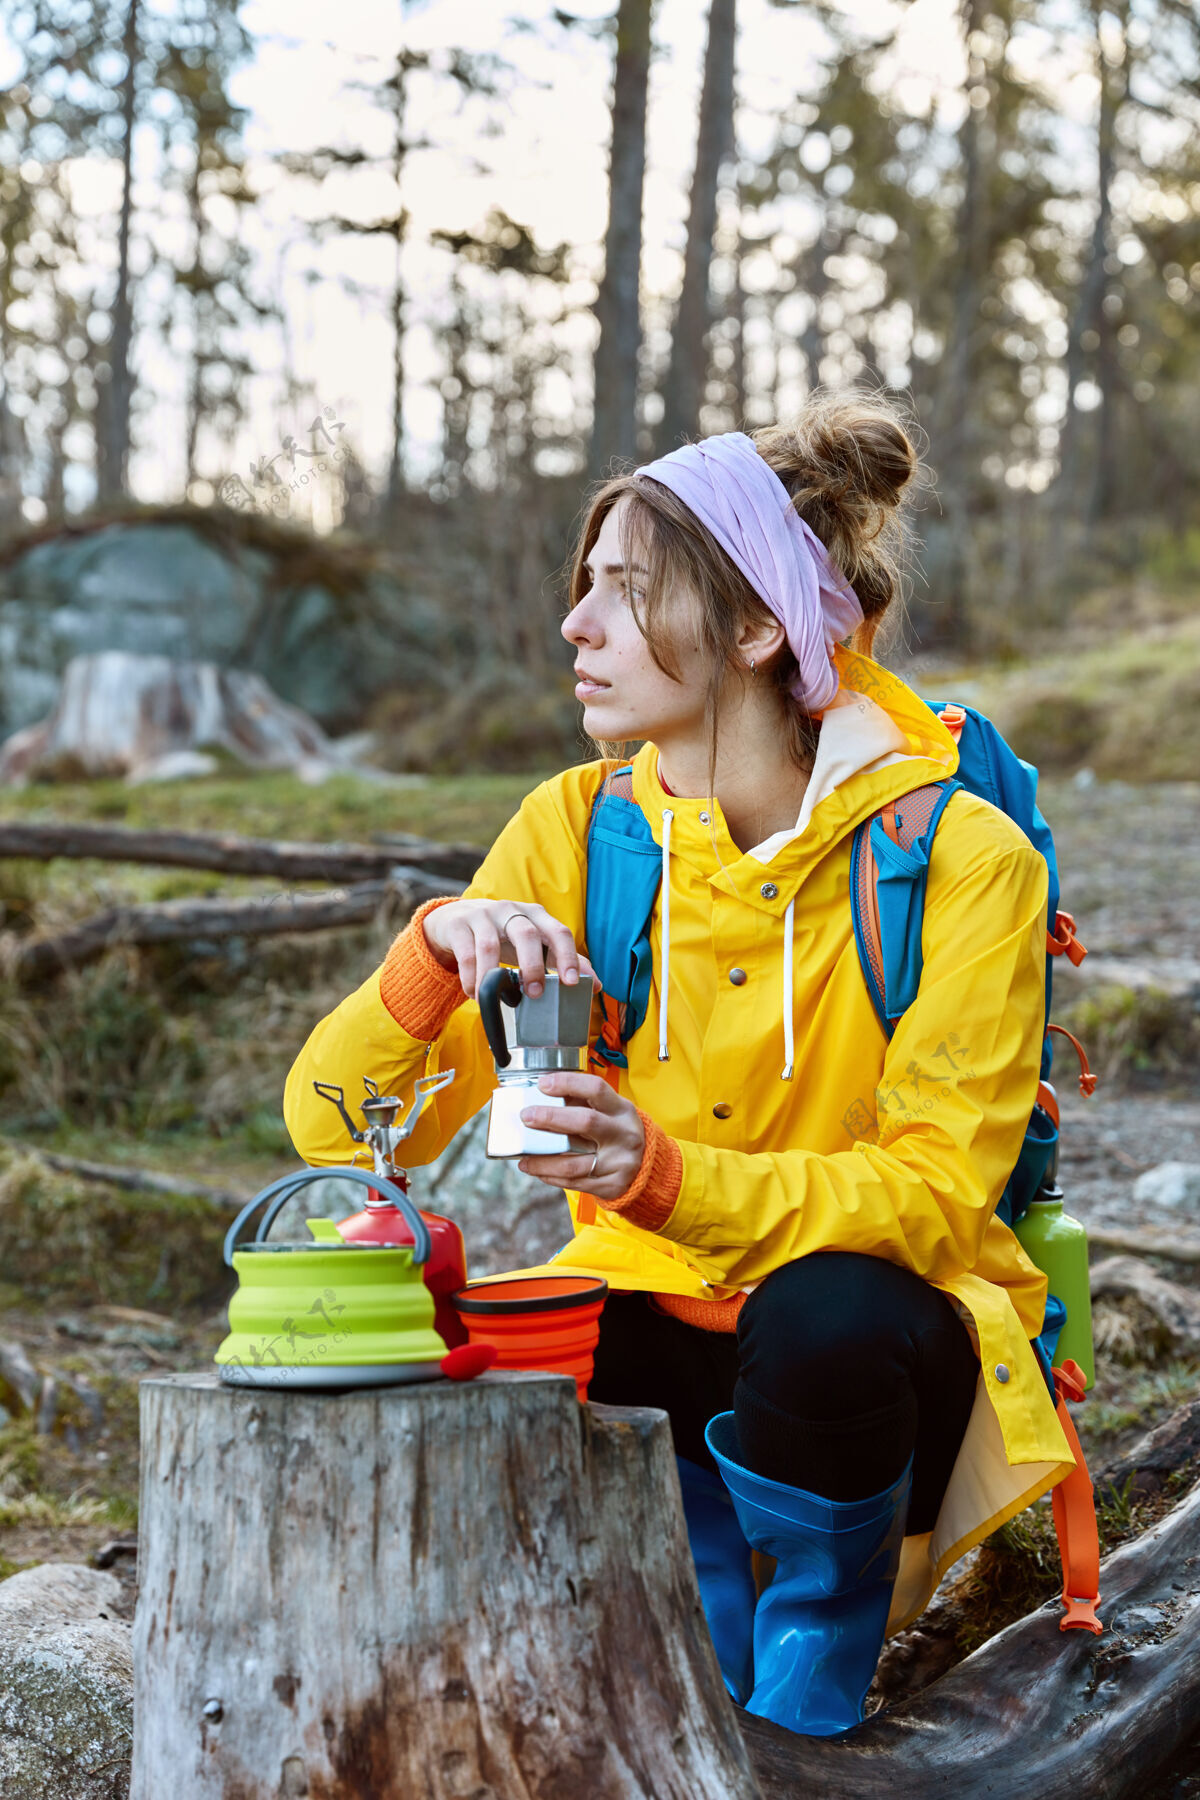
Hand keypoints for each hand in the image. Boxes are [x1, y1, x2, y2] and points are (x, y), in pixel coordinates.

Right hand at [423, 898, 595, 1002]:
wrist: (455, 919)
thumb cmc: (502, 935)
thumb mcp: (532, 943)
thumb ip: (560, 960)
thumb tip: (596, 985)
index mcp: (536, 915)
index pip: (558, 932)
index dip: (568, 956)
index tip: (572, 983)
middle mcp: (511, 910)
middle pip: (527, 934)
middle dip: (533, 966)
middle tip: (535, 994)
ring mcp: (483, 915)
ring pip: (490, 945)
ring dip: (494, 976)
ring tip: (497, 1000)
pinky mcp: (458, 925)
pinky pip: (467, 953)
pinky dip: (472, 978)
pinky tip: (475, 993)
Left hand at [518, 1071, 644, 1201]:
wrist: (647, 1167)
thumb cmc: (618, 1133)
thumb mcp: (610, 1112)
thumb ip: (582, 1104)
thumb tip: (542, 1095)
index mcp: (621, 1110)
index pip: (595, 1089)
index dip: (568, 1083)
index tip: (543, 1084)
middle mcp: (623, 1134)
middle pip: (585, 1122)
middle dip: (551, 1118)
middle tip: (526, 1116)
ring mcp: (619, 1162)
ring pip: (573, 1163)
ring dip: (543, 1161)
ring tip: (524, 1158)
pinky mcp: (612, 1185)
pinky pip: (574, 1183)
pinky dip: (551, 1177)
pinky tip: (538, 1171)